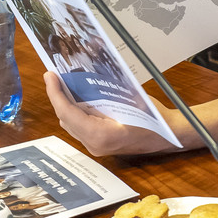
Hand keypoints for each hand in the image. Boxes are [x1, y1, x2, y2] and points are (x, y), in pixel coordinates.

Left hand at [43, 72, 169, 155]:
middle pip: (65, 118)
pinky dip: (75, 112)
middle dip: (58, 96)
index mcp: (100, 134)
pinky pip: (79, 127)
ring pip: (70, 124)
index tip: (50, 75)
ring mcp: (96, 147)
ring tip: (65, 84)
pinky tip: (79, 98)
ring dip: (66, 104)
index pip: (68, 112)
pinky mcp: (98, 145)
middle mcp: (94, 144)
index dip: (55, 92)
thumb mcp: (130, 99)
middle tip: (56, 76)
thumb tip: (85, 70)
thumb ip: (105, 90)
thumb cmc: (153, 117)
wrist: (167, 136)